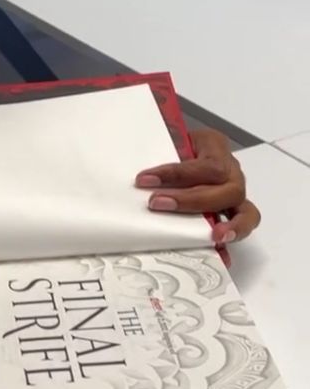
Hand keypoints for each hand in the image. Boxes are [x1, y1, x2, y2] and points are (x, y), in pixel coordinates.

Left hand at [135, 128, 260, 244]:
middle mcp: (230, 170)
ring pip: (245, 210)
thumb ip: (159, 147)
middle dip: (190, 200)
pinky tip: (221, 251)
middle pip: (226, 189)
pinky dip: (233, 236)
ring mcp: (233, 192)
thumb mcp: (166, 137)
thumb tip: (144, 169)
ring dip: (229, 225)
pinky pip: (242, 224)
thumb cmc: (172, 143)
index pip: (205, 164)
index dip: (176, 174)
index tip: (145, 179)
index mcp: (214, 145)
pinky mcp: (232, 210)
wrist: (174, 146)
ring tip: (215, 236)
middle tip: (157, 203)